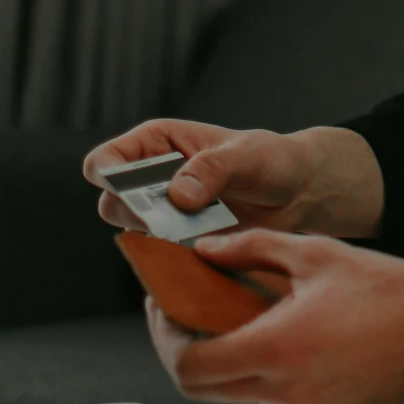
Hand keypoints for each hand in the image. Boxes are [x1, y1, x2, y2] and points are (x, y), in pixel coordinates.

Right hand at [82, 120, 384, 241]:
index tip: (139, 197)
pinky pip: (161, 257)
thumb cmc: (271, 159)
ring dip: (158, 240)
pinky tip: (207, 251)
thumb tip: (178, 196)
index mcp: (155, 143)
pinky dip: (176, 259)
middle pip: (110, 204)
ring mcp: (163, 214)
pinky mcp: (180, 242)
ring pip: (132, 235)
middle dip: (136, 216)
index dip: (110, 180)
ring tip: (198, 232)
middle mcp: (150, 179)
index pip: (105, 162)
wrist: (297, 192)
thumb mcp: (247, 154)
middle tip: (172, 222)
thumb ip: (212, 168)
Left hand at [143, 228, 403, 403]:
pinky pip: (278, 401)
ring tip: (246, 319)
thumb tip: (205, 251)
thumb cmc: (385, 286)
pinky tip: (290, 340)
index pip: (190, 366)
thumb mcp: (311, 252)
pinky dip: (271, 374)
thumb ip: (249, 248)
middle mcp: (288, 391)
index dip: (166, 341)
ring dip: (233, 359)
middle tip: (187, 317)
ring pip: (243, 393)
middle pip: (205, 388)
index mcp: (278, 348)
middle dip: (188, 351)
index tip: (166, 312)